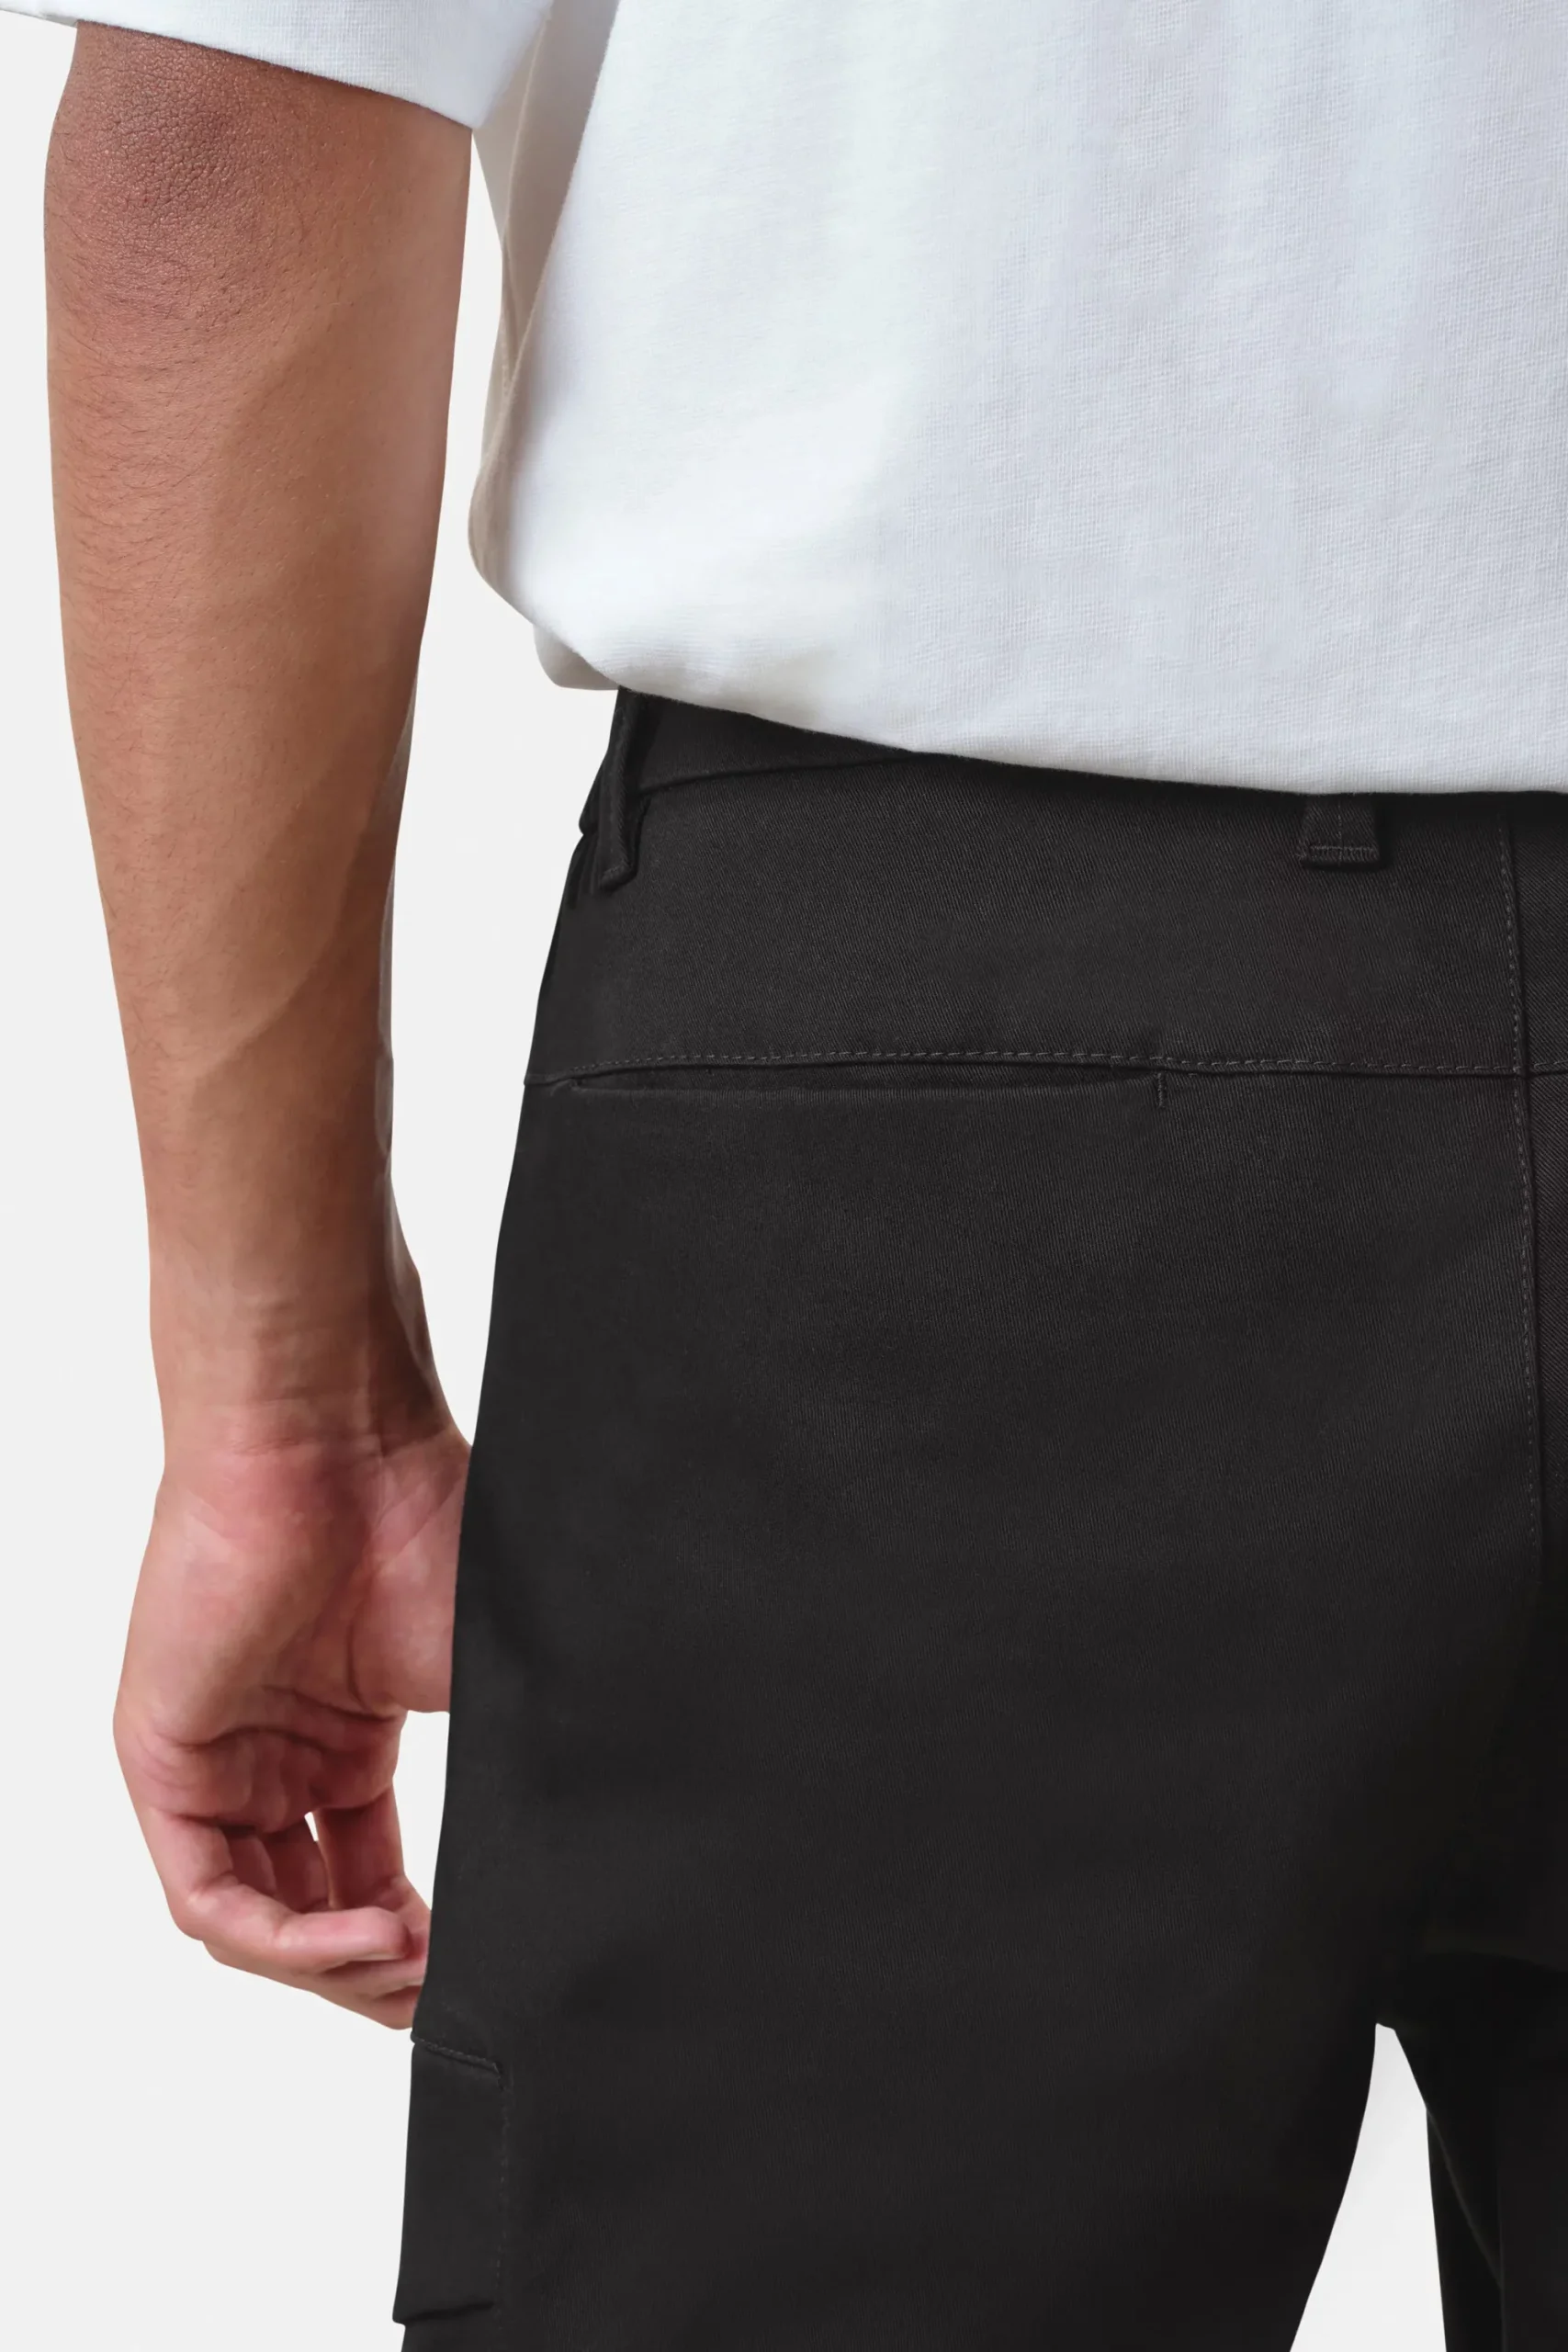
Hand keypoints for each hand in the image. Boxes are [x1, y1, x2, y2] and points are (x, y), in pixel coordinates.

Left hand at [114, 1373, 468, 2027]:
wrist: (342, 1445)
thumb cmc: (423, 1528)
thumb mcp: (487, 1682)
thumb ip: (511, 1780)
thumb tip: (586, 1870)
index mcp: (346, 1736)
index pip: (365, 1879)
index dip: (417, 1944)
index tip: (474, 1972)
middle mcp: (275, 1757)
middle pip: (309, 1914)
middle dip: (374, 1976)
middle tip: (438, 1995)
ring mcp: (218, 1761)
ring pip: (255, 1922)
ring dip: (336, 1968)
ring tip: (411, 1967)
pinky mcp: (162, 1761)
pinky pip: (209, 1895)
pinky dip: (287, 1938)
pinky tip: (364, 1938)